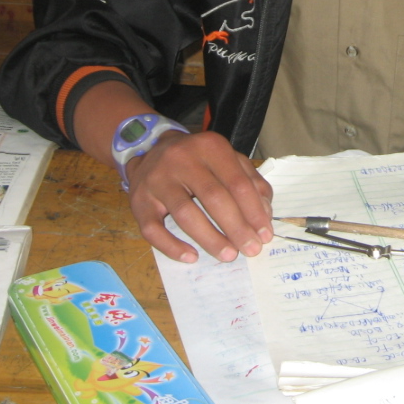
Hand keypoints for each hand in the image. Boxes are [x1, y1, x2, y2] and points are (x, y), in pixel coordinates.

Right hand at [125, 130, 273, 262]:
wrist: (151, 150)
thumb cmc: (198, 160)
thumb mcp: (227, 160)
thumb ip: (250, 181)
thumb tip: (265, 213)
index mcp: (210, 146)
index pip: (237, 182)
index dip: (253, 211)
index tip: (265, 234)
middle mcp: (181, 159)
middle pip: (214, 197)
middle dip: (236, 228)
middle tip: (251, 249)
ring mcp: (157, 180)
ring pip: (185, 214)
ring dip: (210, 238)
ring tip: (228, 255)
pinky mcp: (138, 201)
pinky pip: (152, 229)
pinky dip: (172, 246)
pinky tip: (191, 257)